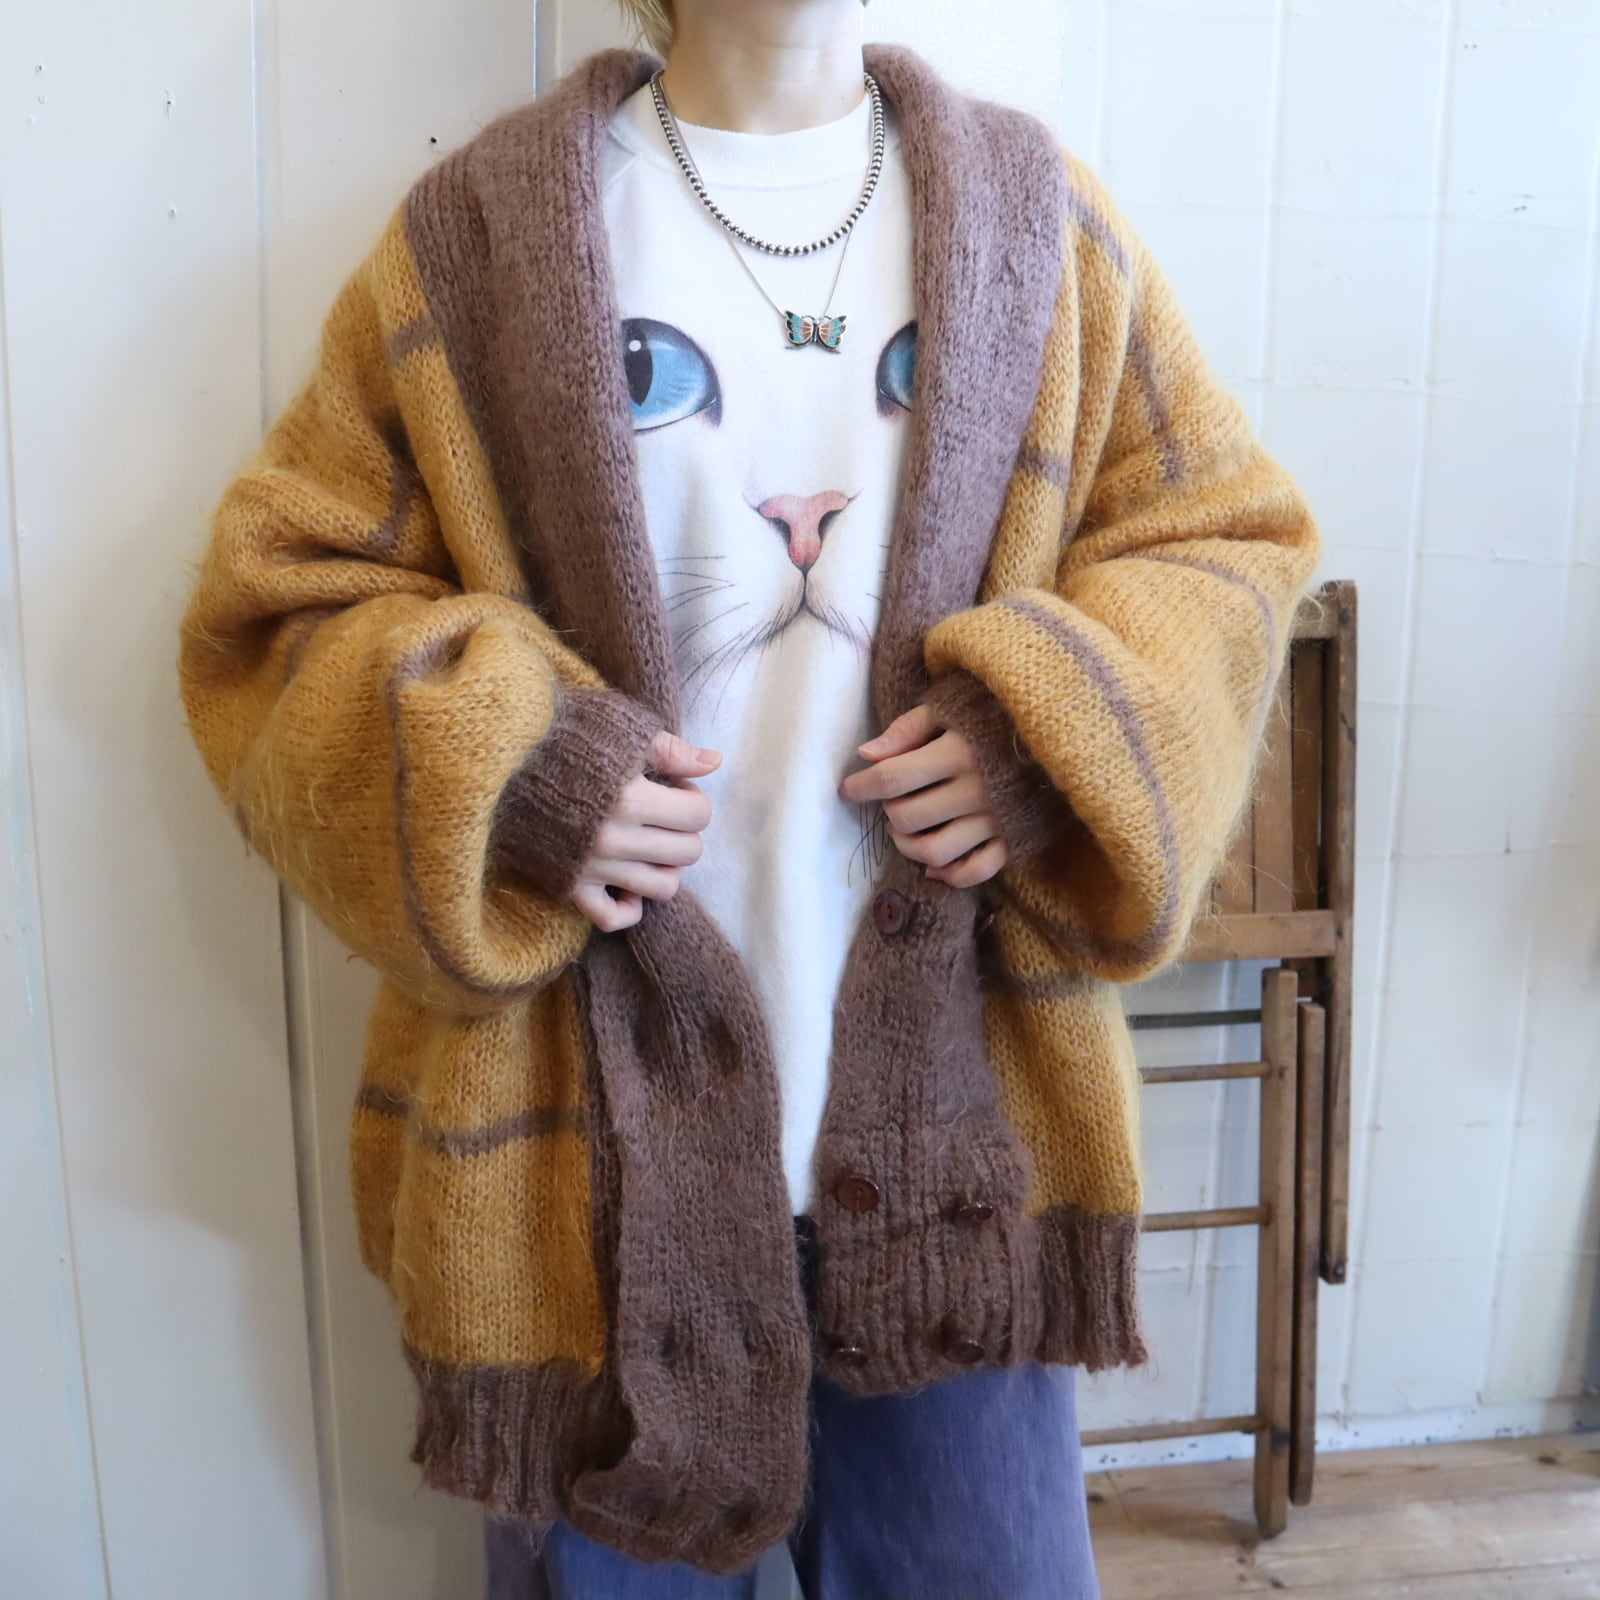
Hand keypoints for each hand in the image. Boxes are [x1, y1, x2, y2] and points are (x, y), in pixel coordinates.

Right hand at [571, 730, 718, 932]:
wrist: (497, 760)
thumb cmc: (562, 735)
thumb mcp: (620, 729)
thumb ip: (671, 750)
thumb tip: (714, 763)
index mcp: (630, 799)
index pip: (698, 815)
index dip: (693, 797)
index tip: (674, 786)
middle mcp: (614, 840)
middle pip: (687, 853)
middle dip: (685, 831)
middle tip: (664, 813)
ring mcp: (592, 868)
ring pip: (663, 888)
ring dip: (666, 866)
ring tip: (651, 844)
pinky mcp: (570, 886)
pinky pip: (614, 919)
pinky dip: (630, 906)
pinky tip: (627, 882)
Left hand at [837, 704, 1008, 888]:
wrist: (1060, 730)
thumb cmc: (993, 715)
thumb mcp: (949, 708)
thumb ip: (907, 730)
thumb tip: (866, 755)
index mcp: (956, 753)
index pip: (892, 779)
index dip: (860, 787)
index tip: (847, 790)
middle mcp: (975, 791)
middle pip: (907, 818)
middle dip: (888, 812)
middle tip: (892, 800)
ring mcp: (995, 820)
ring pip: (935, 852)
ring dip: (908, 847)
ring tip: (906, 830)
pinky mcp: (1012, 839)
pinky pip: (975, 872)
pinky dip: (949, 875)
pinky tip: (934, 865)